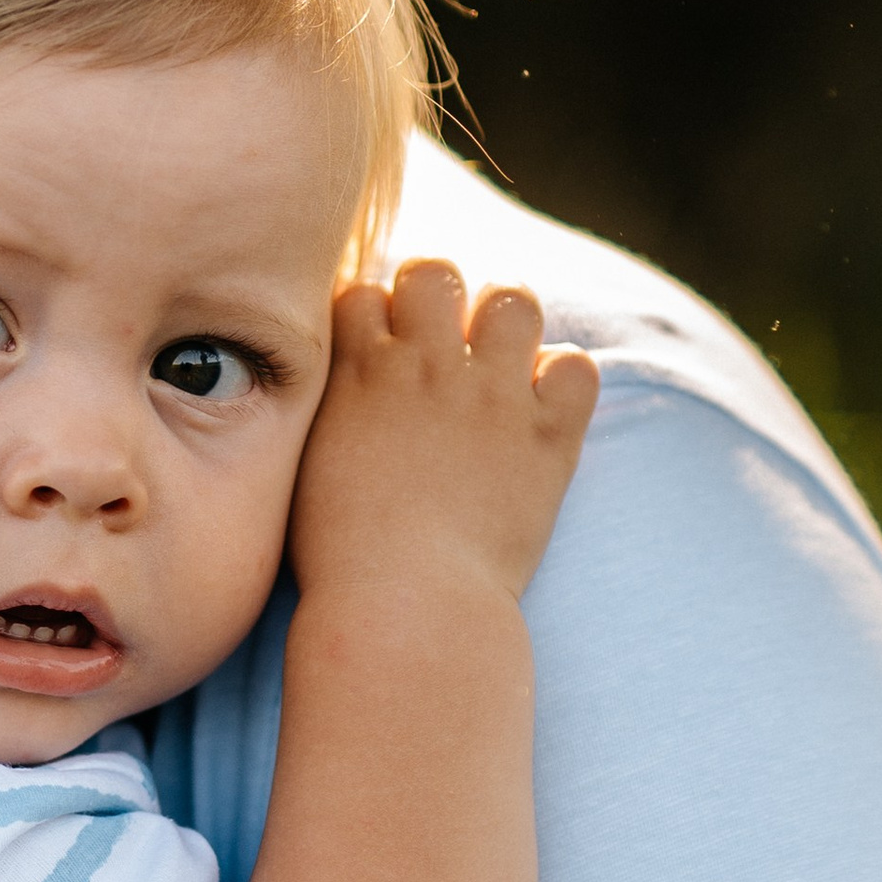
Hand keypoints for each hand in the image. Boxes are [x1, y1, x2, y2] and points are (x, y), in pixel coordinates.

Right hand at [289, 261, 596, 613]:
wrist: (404, 608)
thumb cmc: (340, 559)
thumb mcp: (304, 471)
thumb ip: (323, 413)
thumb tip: (338, 392)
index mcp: (357, 373)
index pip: (362, 292)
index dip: (373, 318)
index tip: (380, 351)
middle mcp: (424, 366)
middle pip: (434, 272)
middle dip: (439, 297)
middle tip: (443, 346)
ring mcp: (490, 396)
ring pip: (513, 299)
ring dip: (506, 323)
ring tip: (500, 363)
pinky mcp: (546, 437)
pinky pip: (577, 367)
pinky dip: (565, 381)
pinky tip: (545, 410)